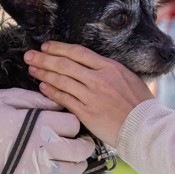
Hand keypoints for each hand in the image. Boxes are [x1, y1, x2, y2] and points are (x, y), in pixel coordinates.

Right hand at [0, 88, 96, 173]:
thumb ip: (37, 99)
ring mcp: (36, 170)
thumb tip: (58, 104)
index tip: (67, 121)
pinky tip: (62, 172)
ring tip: (73, 155)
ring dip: (78, 163)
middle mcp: (43, 149)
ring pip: (73, 171)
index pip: (74, 124)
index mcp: (39, 125)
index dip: (73, 121)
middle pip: (80, 149)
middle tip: (80, 139)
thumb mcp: (8, 97)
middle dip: (84, 143)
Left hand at [24, 41, 153, 146]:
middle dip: (44, 59)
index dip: (59, 48)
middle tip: (29, 55)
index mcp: (110, 67)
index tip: (46, 46)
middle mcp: (99, 79)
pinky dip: (52, 92)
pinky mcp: (87, 113)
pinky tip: (42, 87)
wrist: (145, 127)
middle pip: (65, 65)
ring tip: (32, 69)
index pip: (78, 52)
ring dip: (44, 74)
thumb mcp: (128, 77)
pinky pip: (65, 99)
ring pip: (62, 81)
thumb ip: (108, 70)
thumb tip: (90, 64)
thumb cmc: (139, 103)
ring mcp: (92, 96)